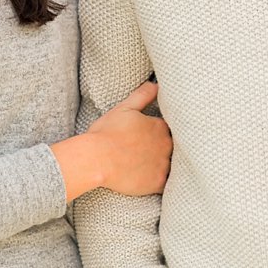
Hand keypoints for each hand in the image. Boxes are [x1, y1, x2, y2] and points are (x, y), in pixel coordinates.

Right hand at [86, 80, 170, 196]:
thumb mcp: (124, 108)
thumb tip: (156, 84)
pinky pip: (166, 184)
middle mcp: (166, 144)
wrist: (96, 160)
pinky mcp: (158, 182)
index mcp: (160, 126)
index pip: (166, 129)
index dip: (156, 134)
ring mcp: (164, 164)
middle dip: (161, 149)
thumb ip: (143, 95)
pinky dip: (160, 182)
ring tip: (146, 168)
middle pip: (171, 147)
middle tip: (144, 154)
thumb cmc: (106, 133)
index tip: (145, 139)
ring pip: (171, 165)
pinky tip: (149, 181)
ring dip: (163, 165)